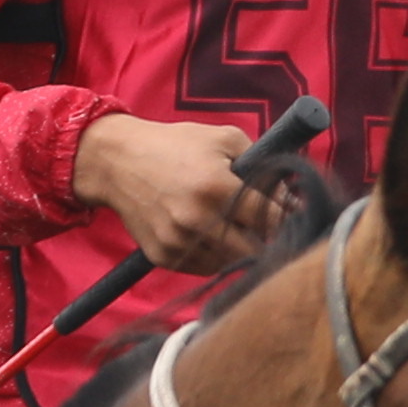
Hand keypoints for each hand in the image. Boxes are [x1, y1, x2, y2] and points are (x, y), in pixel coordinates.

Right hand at [74, 112, 287, 275]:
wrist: (117, 163)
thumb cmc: (175, 145)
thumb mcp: (224, 139)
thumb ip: (263, 165)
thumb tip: (290, 198)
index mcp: (218, 187)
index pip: (271, 219)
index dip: (286, 218)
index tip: (290, 214)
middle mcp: (198, 220)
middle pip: (254, 250)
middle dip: (265, 238)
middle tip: (263, 224)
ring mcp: (179, 242)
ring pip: (230, 263)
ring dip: (239, 249)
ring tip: (234, 226)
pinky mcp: (164, 257)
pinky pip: (204, 267)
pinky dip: (214, 256)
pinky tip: (209, 233)